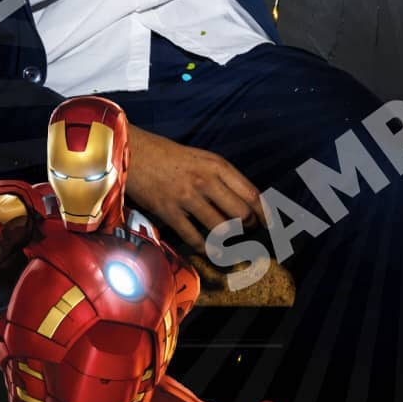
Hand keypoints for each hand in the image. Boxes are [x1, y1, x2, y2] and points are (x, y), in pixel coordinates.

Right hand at [127, 126, 262, 247]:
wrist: (132, 151)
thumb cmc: (168, 155)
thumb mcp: (201, 158)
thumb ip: (221, 177)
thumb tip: (243, 201)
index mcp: (217, 165)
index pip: (252, 194)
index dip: (265, 214)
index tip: (270, 225)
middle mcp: (205, 180)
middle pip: (242, 214)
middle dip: (248, 228)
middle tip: (246, 232)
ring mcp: (186, 197)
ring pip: (221, 229)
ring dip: (228, 241)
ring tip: (228, 243)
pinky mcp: (168, 211)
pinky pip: (194, 238)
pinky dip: (205, 248)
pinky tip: (209, 250)